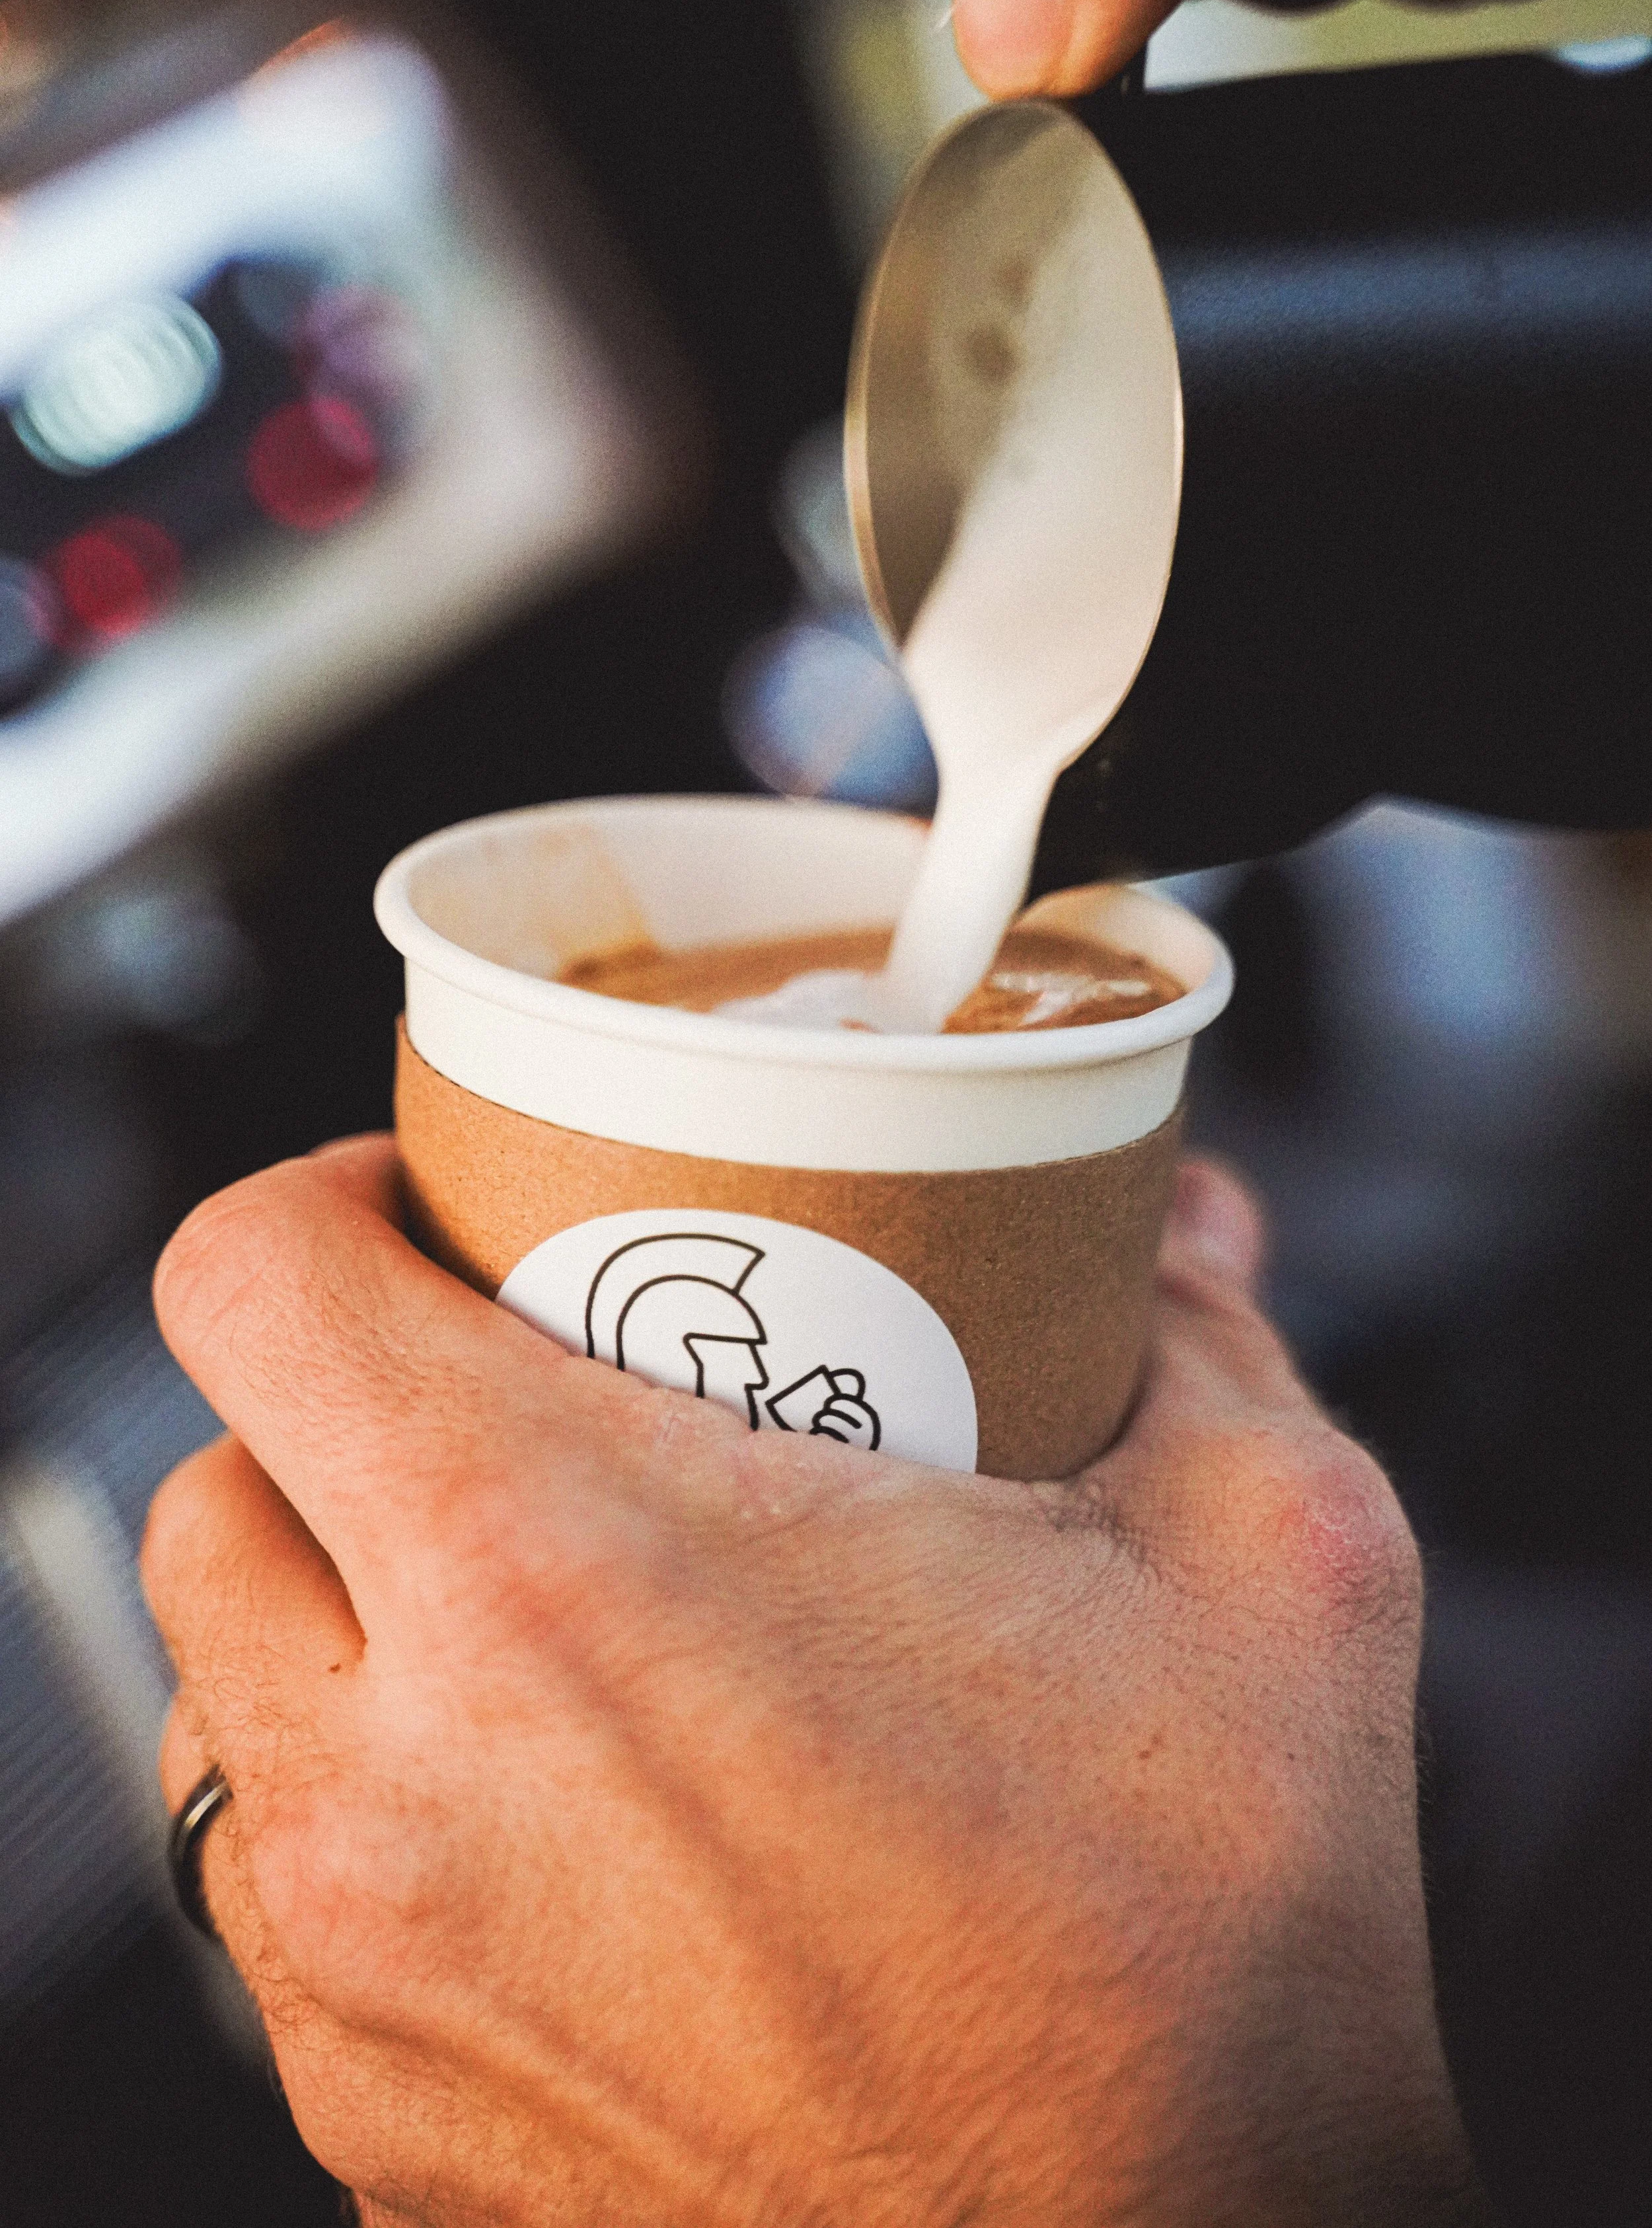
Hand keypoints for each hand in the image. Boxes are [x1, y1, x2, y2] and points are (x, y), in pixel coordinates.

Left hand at [143, 1138, 1486, 2226]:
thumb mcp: (1271, 1570)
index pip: (249, 1287)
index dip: (316, 1203)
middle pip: (210, 1489)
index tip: (423, 1215)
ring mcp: (370, 1996)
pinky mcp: (392, 2145)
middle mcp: (405, 1788)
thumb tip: (1176, 1231)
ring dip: (334, 1620)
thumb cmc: (1205, 1979)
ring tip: (528, 1616)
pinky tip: (569, 1832)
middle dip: (330, 1411)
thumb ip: (1197, 1342)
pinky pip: (295, 1915)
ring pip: (221, 1708)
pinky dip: (378, 1825)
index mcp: (563, 1571)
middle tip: (505, 1399)